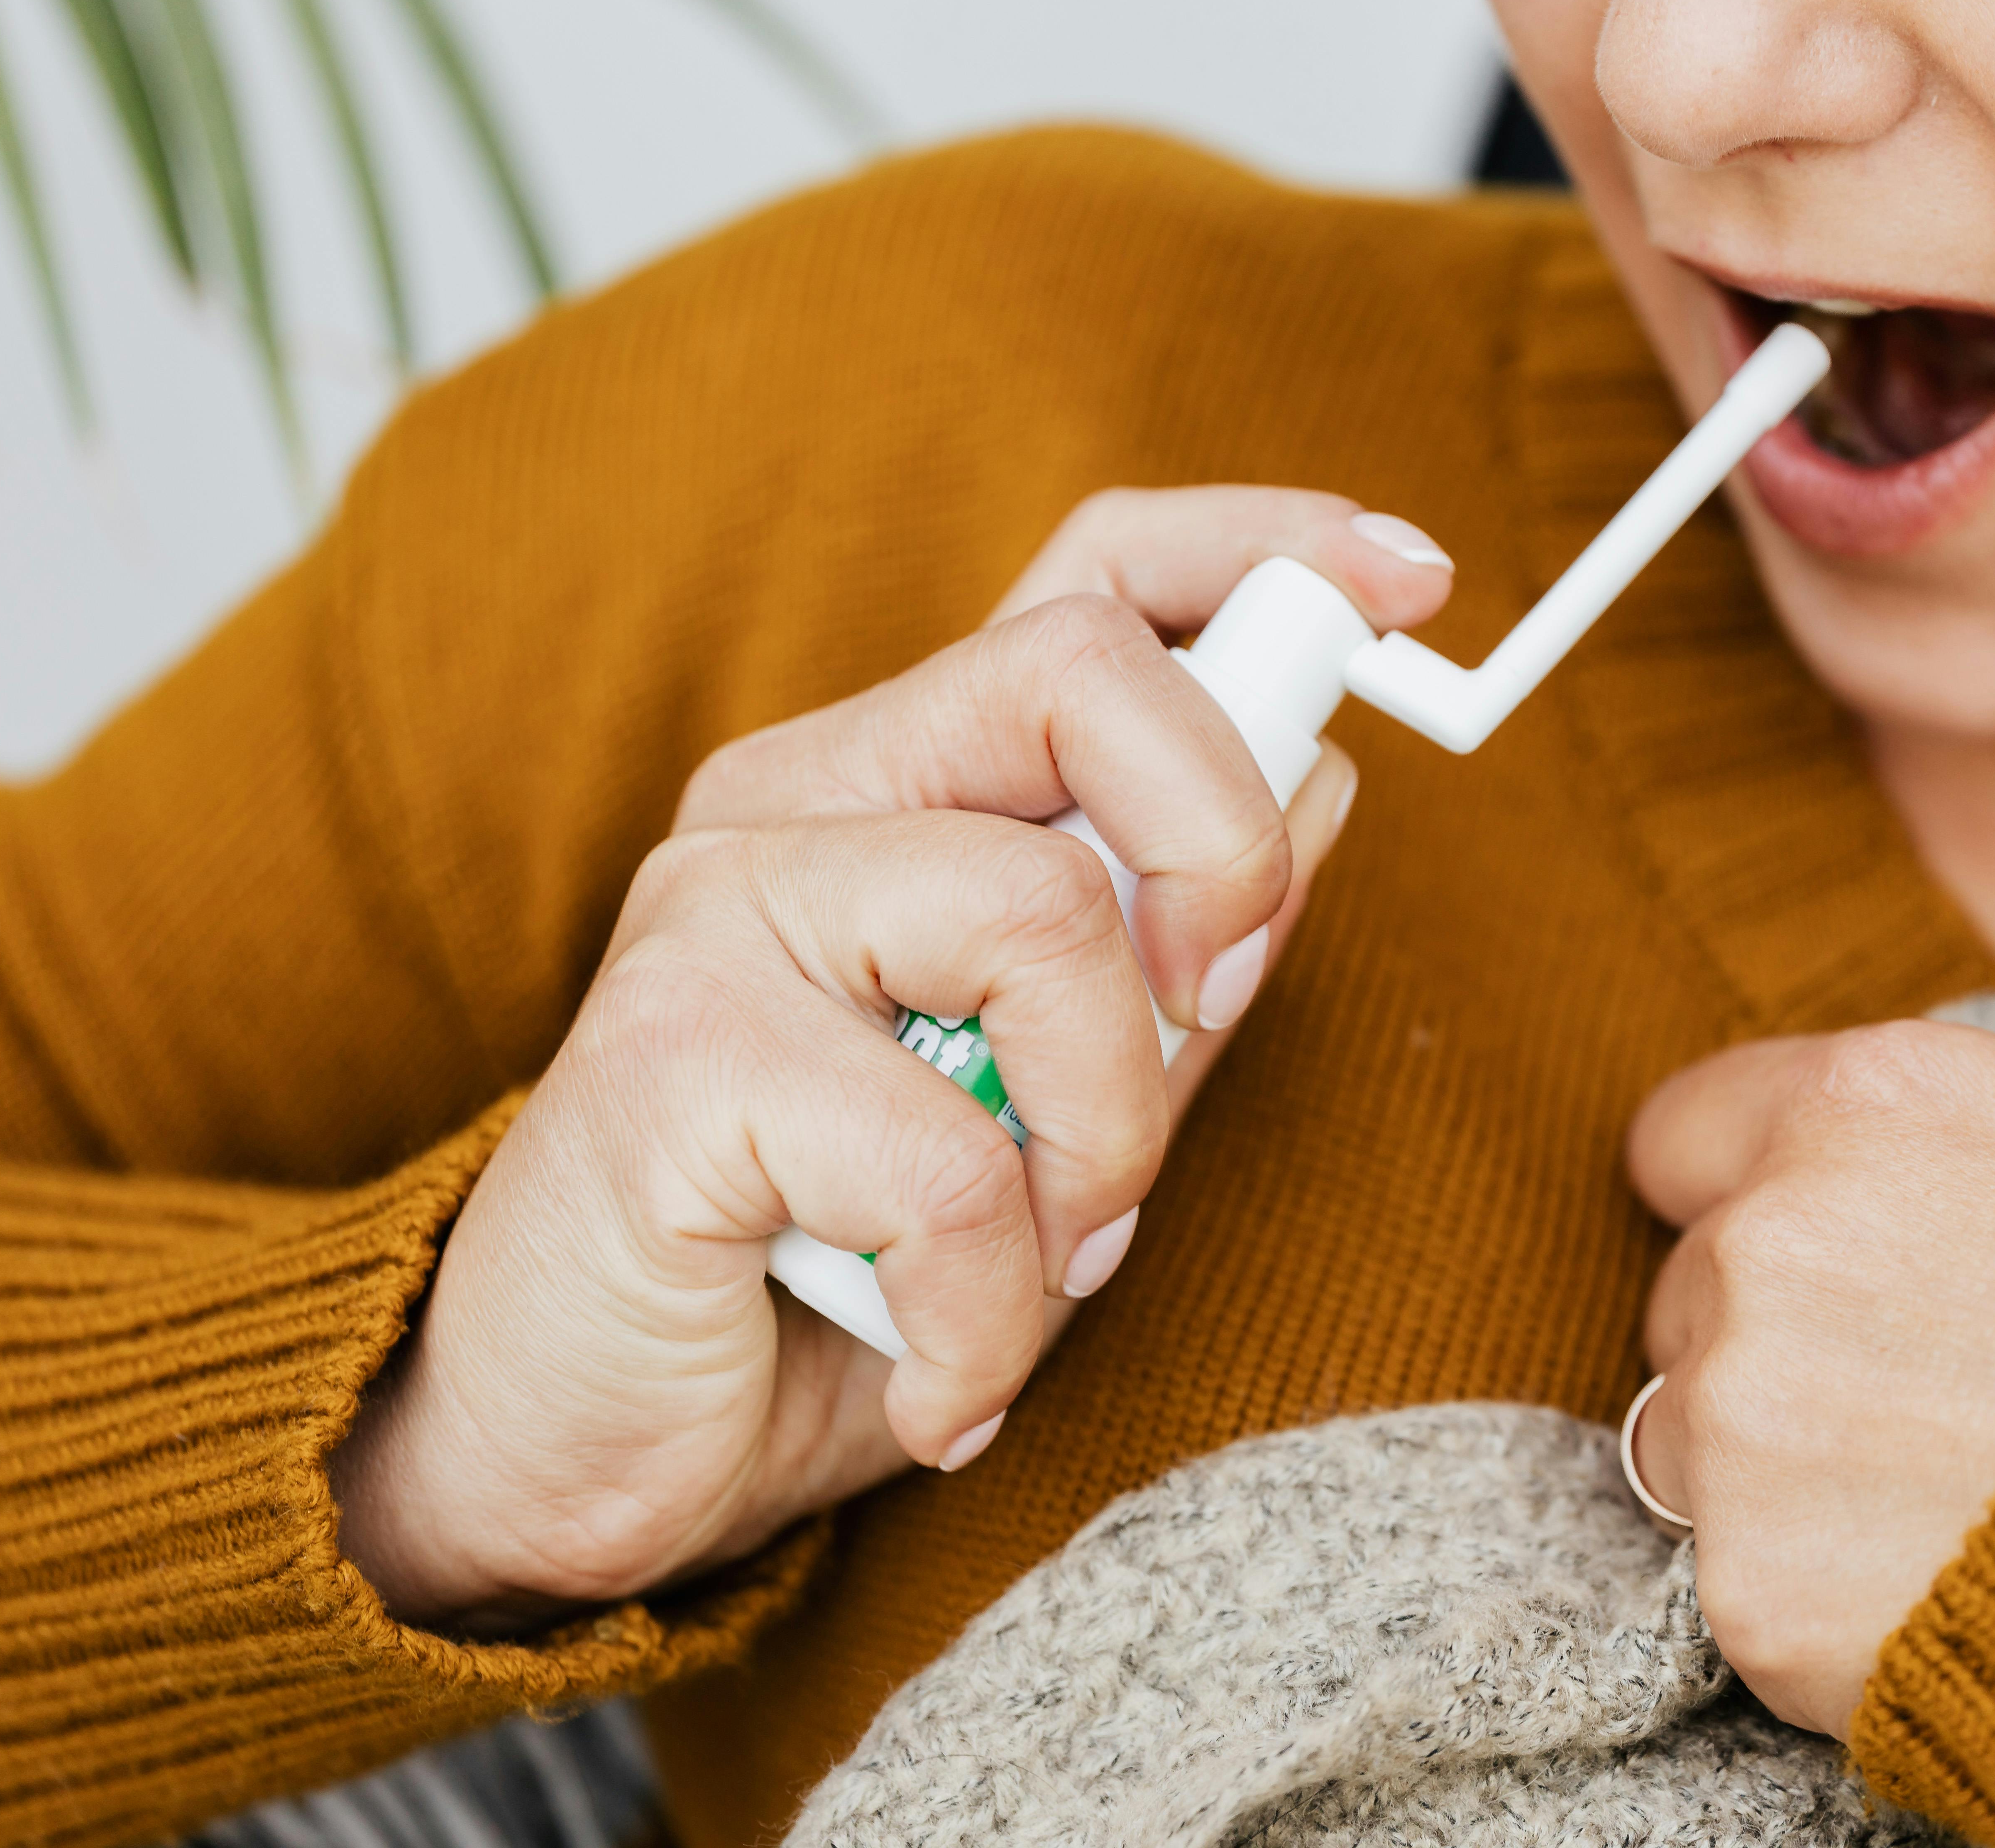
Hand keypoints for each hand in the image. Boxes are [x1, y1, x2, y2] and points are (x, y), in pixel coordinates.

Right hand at [331, 487, 1454, 1628]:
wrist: (584, 1443)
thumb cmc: (820, 1273)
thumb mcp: (1046, 1111)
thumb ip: (1161, 953)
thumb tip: (1319, 780)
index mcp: (898, 792)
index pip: (1087, 588)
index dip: (1260, 550)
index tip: (1410, 579)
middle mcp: (799, 803)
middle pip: (1080, 674)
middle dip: (1224, 847)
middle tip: (1208, 1018)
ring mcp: (719, 908)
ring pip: (1040, 920)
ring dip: (1105, 1142)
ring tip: (1043, 1266)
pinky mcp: (670, 1052)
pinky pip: (947, 1162)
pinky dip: (994, 1310)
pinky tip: (945, 1379)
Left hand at [1622, 1020, 1994, 1737]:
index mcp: (1872, 1101)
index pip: (1686, 1135)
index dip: (1738, 1196)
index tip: (1803, 1253)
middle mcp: (1773, 1237)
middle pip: (1689, 1294)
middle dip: (1774, 1345)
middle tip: (1916, 1406)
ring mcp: (1744, 1416)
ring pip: (1686, 1441)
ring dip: (1776, 1474)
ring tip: (1938, 1508)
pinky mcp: (1747, 1584)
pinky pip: (1733, 1580)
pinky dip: (1814, 1599)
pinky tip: (1943, 1599)